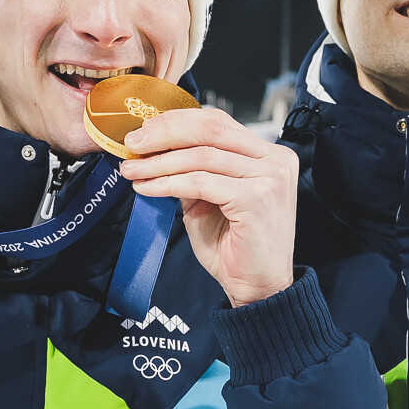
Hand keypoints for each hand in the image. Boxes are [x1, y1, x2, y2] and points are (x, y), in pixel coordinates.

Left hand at [118, 107, 297, 306]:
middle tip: (133, 143)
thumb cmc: (236, 247)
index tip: (144, 130)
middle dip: (165, 133)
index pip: (218, 123)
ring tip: (132, 169)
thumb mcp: (209, 199)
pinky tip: (148, 188)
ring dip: (159, 162)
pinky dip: (168, 183)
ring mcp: (269, 179)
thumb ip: (193, 171)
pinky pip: (200, 183)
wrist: (258, 288)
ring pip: (201, 156)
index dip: (177, 121)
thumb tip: (154, 148)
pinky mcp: (256, 199)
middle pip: (211, 130)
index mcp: (268, 154)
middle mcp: (275, 161)